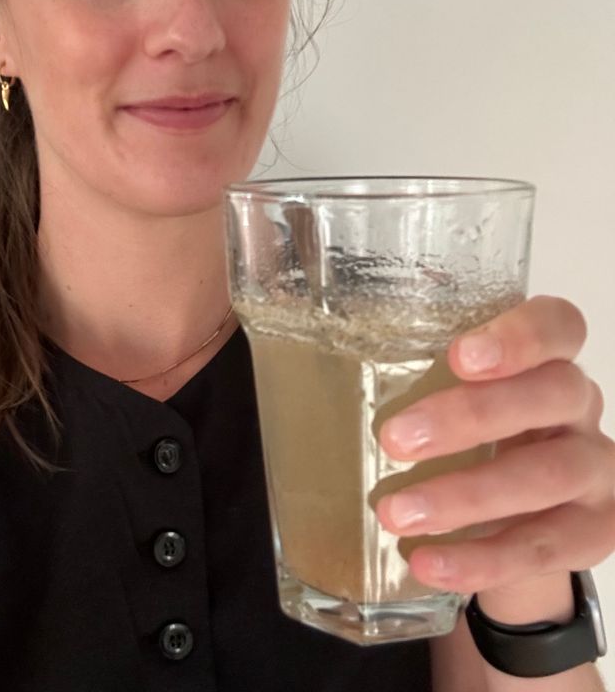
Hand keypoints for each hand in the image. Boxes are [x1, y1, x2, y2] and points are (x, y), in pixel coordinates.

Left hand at [375, 295, 614, 595]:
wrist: (518, 513)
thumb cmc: (470, 433)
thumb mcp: (445, 392)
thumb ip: (403, 370)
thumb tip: (301, 361)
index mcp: (543, 358)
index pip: (556, 324)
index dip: (519, 336)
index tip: (459, 356)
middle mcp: (577, 405)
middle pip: (552, 393)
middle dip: (472, 416)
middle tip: (395, 438)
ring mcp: (594, 468)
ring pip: (548, 474)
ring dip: (466, 495)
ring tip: (396, 512)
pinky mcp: (595, 530)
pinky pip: (544, 547)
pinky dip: (481, 559)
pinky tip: (428, 562)